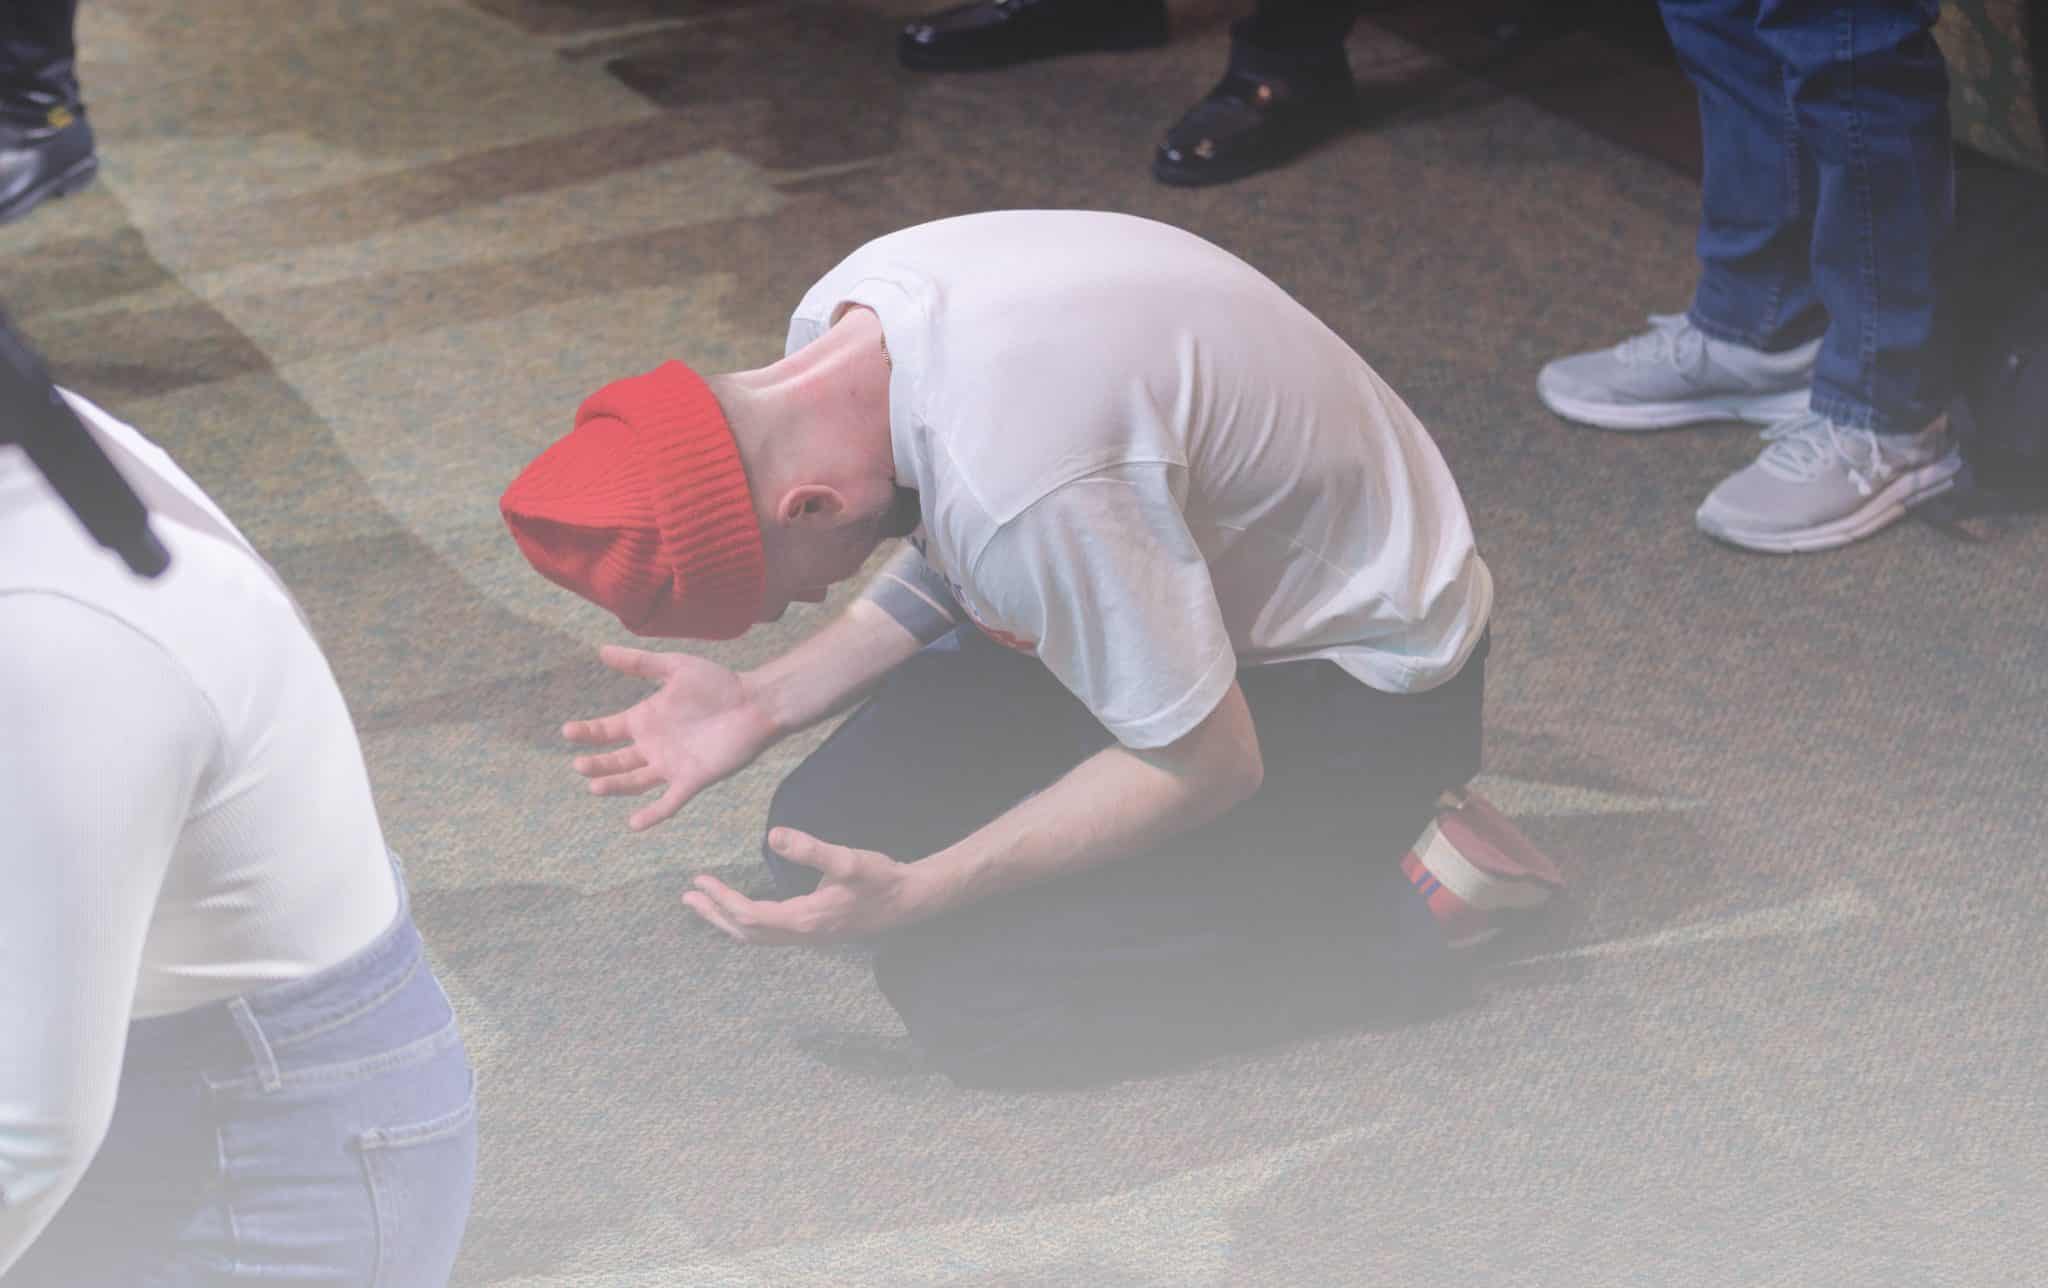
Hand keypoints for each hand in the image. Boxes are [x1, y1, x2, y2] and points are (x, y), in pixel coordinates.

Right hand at [564, 645, 777, 830]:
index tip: (567, 731)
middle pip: (616, 761)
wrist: (755, 702)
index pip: (607, 731)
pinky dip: (653, 814)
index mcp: (646, 720)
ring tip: (594, 787)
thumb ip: (640, 663)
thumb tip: (601, 649)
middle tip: (579, 764)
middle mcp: (653, 746)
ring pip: (635, 782)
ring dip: (615, 786)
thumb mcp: (675, 668)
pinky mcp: (692, 780)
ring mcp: (671, 765)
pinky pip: (669, 803)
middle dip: (597, 764)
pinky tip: (634, 823)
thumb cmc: (718, 683)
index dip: (587, 733)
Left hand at [682, 829, 931, 944]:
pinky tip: (744, 910)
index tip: (701, 882)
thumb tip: (773, 836)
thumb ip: (810, 849)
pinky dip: (747, 924)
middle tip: (689, 896)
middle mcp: (802, 934)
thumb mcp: (848, 860)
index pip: (749, 915)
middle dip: (714, 914)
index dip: (722, 900)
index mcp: (804, 919)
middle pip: (746, 932)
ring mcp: (808, 937)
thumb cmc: (881, 879)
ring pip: (757, 937)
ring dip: (727, 921)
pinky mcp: (815, 932)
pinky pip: (770, 934)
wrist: (910, 900)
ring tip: (705, 905)